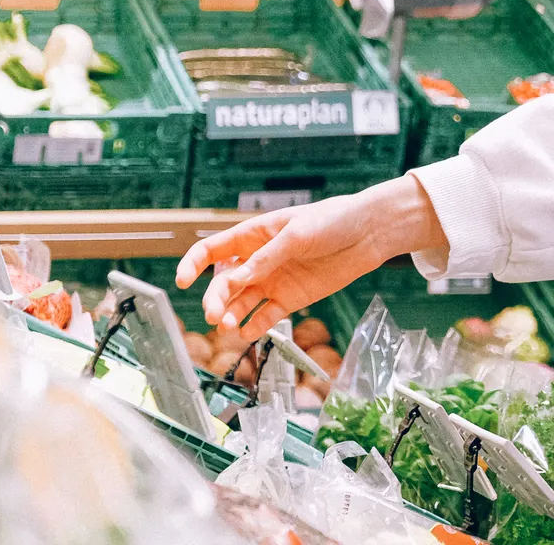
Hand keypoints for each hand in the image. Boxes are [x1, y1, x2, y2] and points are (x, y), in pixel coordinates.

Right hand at [176, 174, 446, 339]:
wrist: (370, 232)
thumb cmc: (334, 220)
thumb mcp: (297, 234)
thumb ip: (267, 259)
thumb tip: (237, 279)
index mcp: (254, 235)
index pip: (212, 251)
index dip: (192, 265)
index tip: (182, 281)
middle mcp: (258, 261)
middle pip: (224, 283)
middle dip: (216, 299)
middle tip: (216, 315)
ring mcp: (274, 281)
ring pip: (242, 303)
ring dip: (231, 315)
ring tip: (228, 326)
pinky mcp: (291, 298)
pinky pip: (267, 316)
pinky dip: (255, 326)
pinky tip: (248, 333)